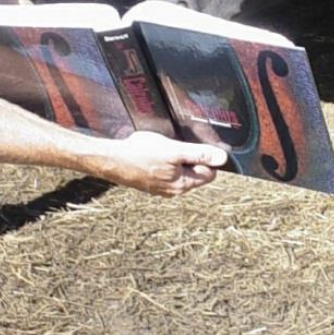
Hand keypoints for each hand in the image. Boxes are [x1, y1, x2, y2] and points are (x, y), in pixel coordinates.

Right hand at [108, 131, 227, 196]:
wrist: (111, 160)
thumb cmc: (141, 154)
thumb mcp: (174, 150)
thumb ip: (199, 154)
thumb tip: (222, 159)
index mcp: (182, 185)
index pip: (208, 173)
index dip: (206, 157)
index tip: (194, 145)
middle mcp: (173, 190)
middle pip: (193, 172)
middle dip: (189, 156)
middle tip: (176, 144)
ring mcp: (160, 187)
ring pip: (178, 170)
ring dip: (175, 157)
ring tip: (162, 147)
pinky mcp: (150, 182)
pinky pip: (165, 170)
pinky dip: (163, 159)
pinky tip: (151, 151)